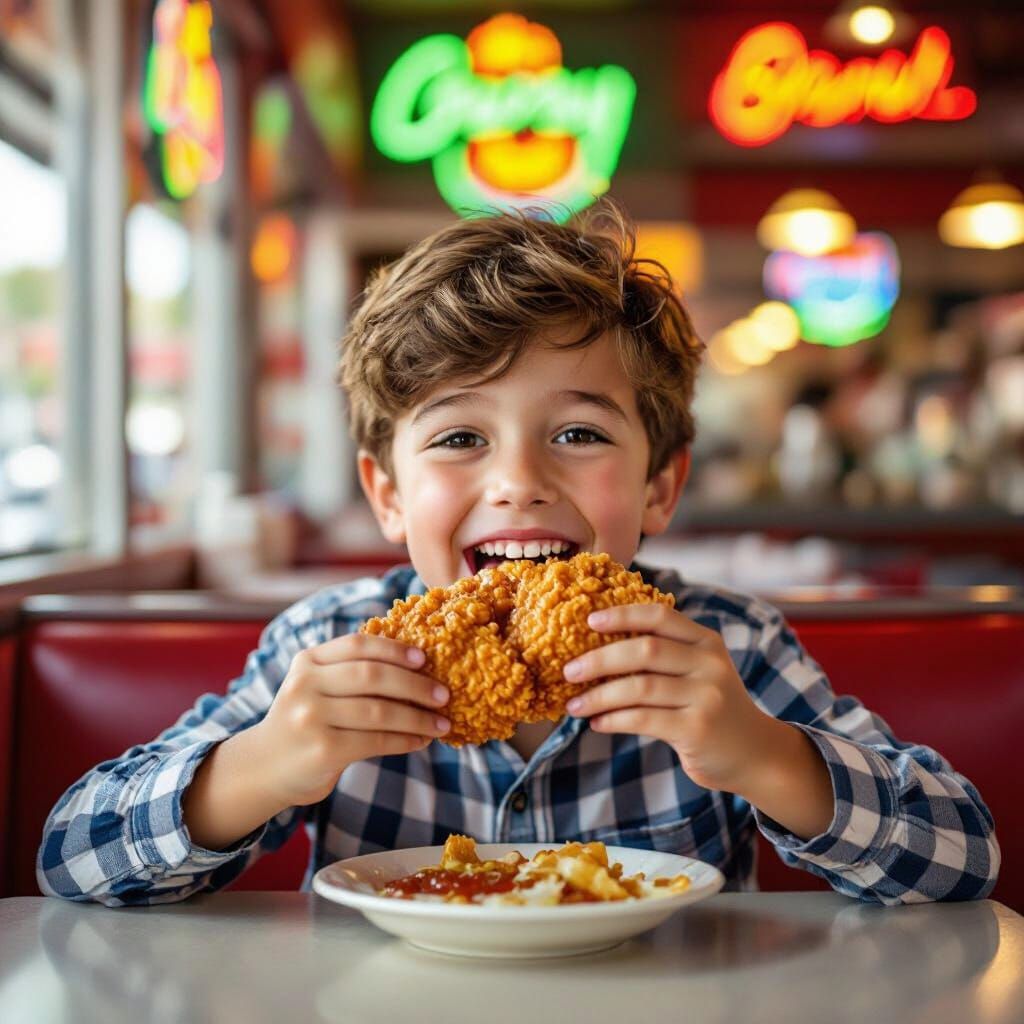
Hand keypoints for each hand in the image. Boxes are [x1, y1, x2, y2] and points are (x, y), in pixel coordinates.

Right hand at [252, 633, 450, 806]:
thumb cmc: (307, 721)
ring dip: (418, 717)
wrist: (264, 768)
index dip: (395, 649)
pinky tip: (421, 740)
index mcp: (308, 660)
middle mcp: (305, 684)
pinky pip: (376, 741)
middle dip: (415, 684)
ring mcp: (312, 717)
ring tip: (442, 723)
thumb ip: (351, 672)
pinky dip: (405, 740)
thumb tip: (419, 668)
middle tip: (444, 694)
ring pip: (379, 711)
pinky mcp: (322, 750)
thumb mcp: (316, 686)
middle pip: (372, 676)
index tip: (425, 658)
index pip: (358, 645)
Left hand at [562, 603, 775, 793]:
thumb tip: (595, 650)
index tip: (589, 621)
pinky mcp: (697, 729)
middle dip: (599, 659)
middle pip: (645, 650)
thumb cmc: (711, 708)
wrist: (756, 754)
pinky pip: (643, 719)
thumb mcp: (699, 672)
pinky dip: (613, 720)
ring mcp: (706, 697)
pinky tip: (596, 723)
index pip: (660, 616)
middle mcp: (709, 664)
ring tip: (574, 705)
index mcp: (706, 642)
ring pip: (639, 687)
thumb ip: (665, 656)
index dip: (622, 615)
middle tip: (568, 670)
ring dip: (598, 696)